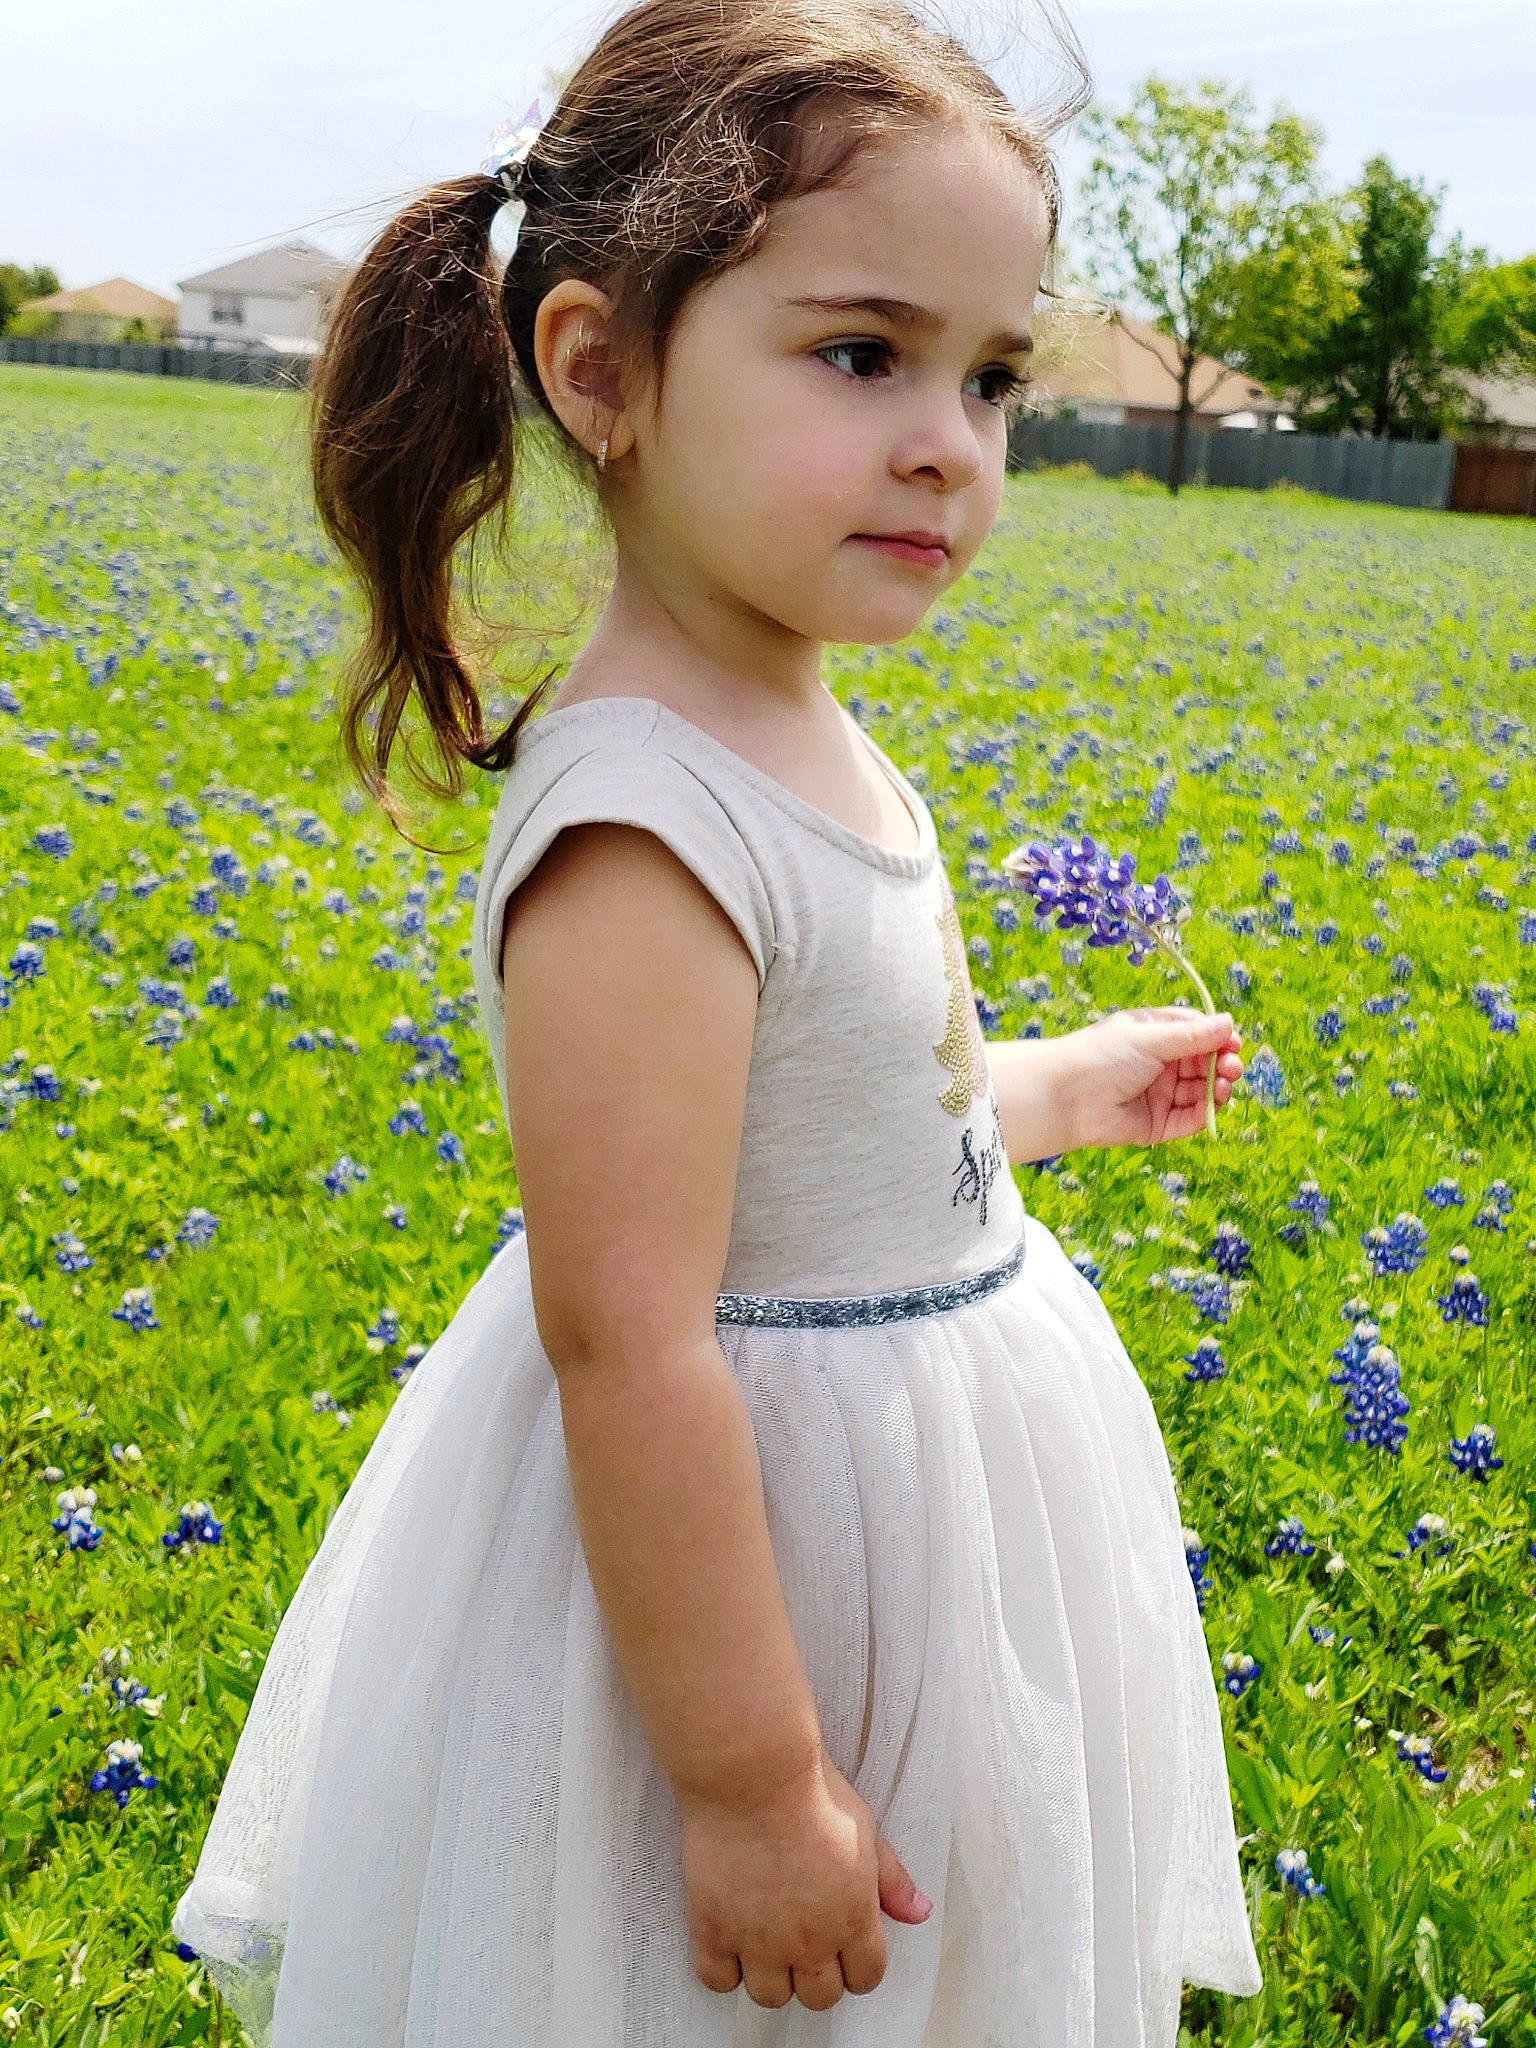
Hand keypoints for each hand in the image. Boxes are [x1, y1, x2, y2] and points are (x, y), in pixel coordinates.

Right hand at [679, 1749, 931, 2011]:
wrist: (755, 1774)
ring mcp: (760, 1940)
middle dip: (816, 1976)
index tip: (842, 1949)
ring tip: (764, 1943)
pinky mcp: (715, 1928)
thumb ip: (892, 1881)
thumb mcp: (867, 1833)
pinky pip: (717, 1979)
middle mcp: (810, 1941)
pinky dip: (724, 1969)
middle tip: (803, 1944)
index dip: (856, 1966)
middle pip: (819, 1997)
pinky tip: (729, 1941)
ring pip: (770, 1996)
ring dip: (770, 1976)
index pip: (865, 1978)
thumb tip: (919, 1911)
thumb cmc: (811, 1794)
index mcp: (853, 1919)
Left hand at [1063, 1007, 1243, 1147]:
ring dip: (1217, 1089)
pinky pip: (1188, 1119)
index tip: (1232, 1042)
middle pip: (1204, 1064)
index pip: (1198, 1034)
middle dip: (1222, 1064)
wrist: (1065, 1097)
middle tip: (1231, 1066)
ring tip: (1221, 1085)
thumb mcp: (1150, 1039)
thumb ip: (1190, 1036)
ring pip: (1200, 1092)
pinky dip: (1204, 1114)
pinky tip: (1211, 1106)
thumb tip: (1228, 1022)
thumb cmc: (1102, 1056)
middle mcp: (1160, 1064)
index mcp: (1156, 1036)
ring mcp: (1160, 1094)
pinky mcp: (1157, 1124)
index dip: (1218, 1038)